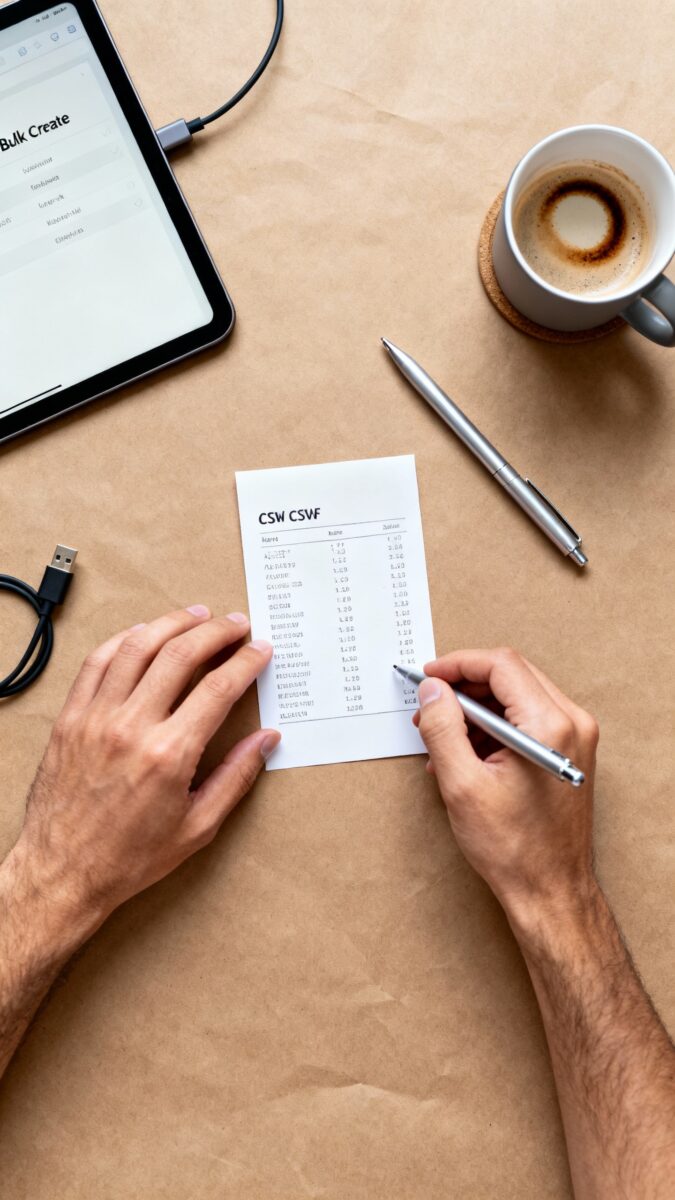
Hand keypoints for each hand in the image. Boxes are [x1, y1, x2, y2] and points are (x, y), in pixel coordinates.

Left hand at [9, 606, 279, 931]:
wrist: (63, 872)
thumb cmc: (129, 858)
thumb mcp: (198, 827)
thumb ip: (236, 777)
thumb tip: (266, 741)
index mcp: (169, 755)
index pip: (218, 688)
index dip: (246, 662)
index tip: (260, 651)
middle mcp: (131, 727)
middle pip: (180, 655)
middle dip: (215, 632)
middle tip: (235, 624)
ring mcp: (96, 718)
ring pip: (137, 647)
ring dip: (171, 624)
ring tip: (196, 616)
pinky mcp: (71, 718)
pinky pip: (97, 663)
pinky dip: (124, 640)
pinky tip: (143, 634)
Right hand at [414, 648, 598, 931]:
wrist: (550, 890)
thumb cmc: (514, 849)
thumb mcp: (462, 785)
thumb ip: (443, 728)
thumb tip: (432, 690)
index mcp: (549, 726)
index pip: (501, 665)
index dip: (458, 665)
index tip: (429, 677)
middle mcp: (571, 724)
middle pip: (511, 675)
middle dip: (464, 686)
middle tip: (429, 705)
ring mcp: (575, 737)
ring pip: (517, 696)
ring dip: (476, 708)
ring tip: (441, 735)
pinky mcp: (569, 752)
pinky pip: (527, 719)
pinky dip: (493, 727)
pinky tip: (464, 752)